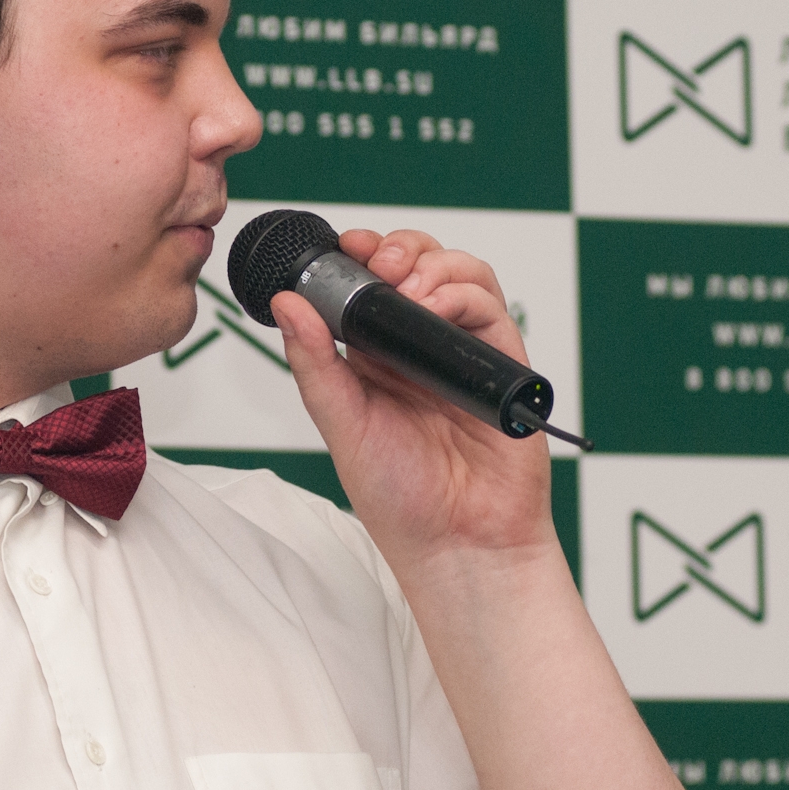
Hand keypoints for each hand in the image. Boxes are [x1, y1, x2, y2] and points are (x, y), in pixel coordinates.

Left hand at [270, 228, 556, 567]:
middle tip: (378, 263)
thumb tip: (286, 304)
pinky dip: (462, 294)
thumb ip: (315, 363)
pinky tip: (434, 309)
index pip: (371, 283)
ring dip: (431, 264)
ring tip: (407, 288)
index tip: (345, 247)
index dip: (362, 254)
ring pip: (460, 273)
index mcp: (376, 358)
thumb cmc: (400, 498)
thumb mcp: (340, 423)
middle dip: (398, 248)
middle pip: (420, 264)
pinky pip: (489, 306)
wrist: (457, 542)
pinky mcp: (502, 362)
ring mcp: (464, 352)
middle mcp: (421, 348)